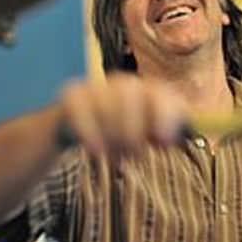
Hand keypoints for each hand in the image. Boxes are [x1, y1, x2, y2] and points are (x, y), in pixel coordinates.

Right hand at [57, 72, 185, 156]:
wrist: (85, 127)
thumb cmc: (128, 134)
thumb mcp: (151, 136)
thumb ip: (165, 135)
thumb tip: (167, 140)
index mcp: (149, 91)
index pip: (160, 94)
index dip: (164, 117)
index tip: (164, 144)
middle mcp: (125, 84)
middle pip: (129, 94)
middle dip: (133, 129)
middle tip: (134, 155)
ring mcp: (98, 87)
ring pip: (104, 102)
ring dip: (112, 134)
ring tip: (116, 157)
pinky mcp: (73, 95)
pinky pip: (79, 107)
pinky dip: (89, 131)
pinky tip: (96, 150)